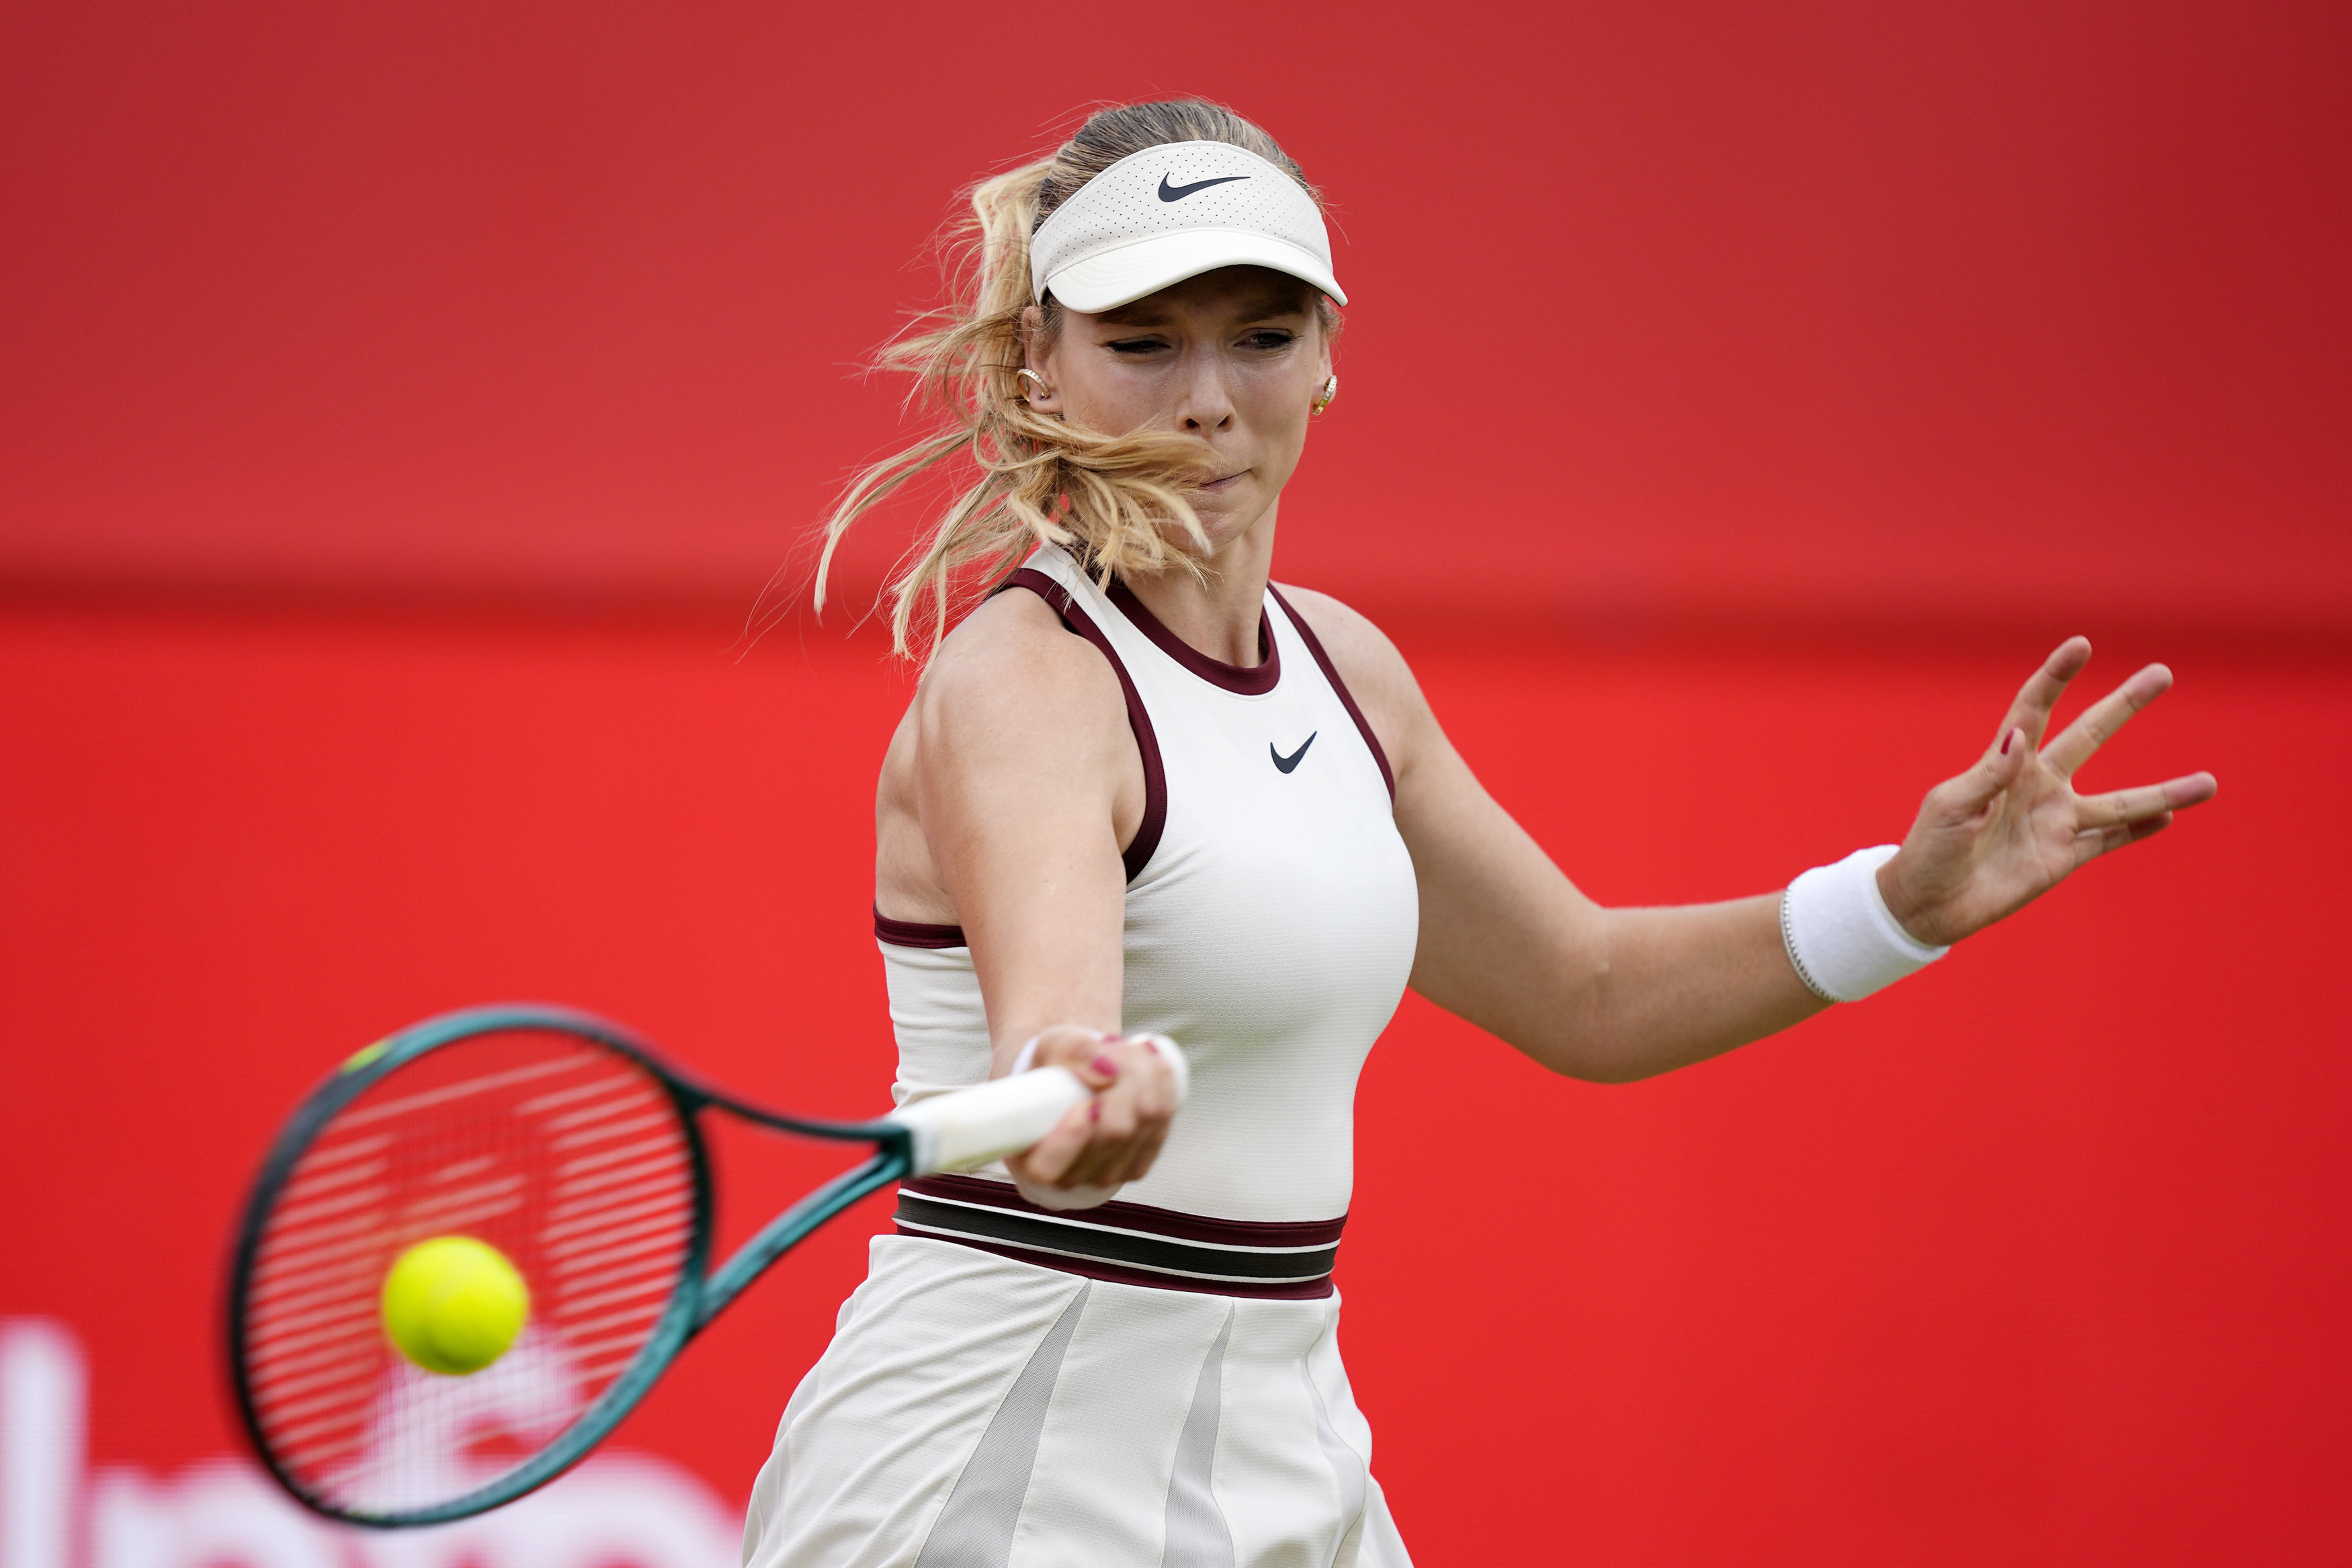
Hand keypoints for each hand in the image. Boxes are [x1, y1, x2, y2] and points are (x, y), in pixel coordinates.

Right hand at [1001, 1027, 1179, 1194]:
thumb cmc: (1055, 1067)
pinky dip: (1161, 1082)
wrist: (1077, 1077)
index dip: (1070, 1137)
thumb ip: (1070, 1053)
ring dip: (1143, 1072)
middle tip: (1110, 1047)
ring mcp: (1108, 1174)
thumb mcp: (1050, 1046)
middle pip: (1116, 1132)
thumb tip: (1108, 1071)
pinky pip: (1165, 1116)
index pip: (1048, 1168)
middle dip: (1123, 1077)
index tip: (1084, 1104)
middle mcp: (1070, 1176)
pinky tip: (1146, 1065)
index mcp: (1031, 1159)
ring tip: (1124, 1051)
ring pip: (1148, 1118)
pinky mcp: (1140, 1162)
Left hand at [1877, 637, 2217, 946]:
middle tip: (2162, 673)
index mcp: (2003, 763)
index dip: (2056, 677)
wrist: (1927, 902)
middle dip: (2125, 704)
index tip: (2081, 645)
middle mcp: (2037, 785)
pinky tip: (2170, 818)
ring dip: (2164, 793)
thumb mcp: (1951, 807)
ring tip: (2209, 782)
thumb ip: (1989, 775)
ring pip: (2121, 801)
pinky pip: (2108, 841)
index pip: (2034, 709)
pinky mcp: (2062, 858)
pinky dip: (2140, 831)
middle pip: (2090, 735)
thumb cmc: (1928, 848)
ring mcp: (2054, 821)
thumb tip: (2021, 736)